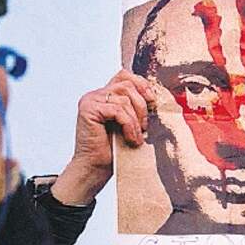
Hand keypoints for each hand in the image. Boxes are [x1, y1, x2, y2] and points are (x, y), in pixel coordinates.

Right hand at [52, 70, 156, 204]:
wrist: (96, 168)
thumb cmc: (114, 149)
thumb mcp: (130, 124)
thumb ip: (135, 107)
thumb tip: (156, 97)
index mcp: (106, 95)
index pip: (126, 76)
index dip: (142, 85)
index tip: (153, 104)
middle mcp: (96, 94)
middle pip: (127, 84)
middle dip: (142, 105)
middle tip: (145, 126)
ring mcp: (91, 100)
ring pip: (124, 98)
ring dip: (136, 120)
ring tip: (136, 137)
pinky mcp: (88, 109)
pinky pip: (117, 109)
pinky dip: (128, 125)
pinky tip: (130, 138)